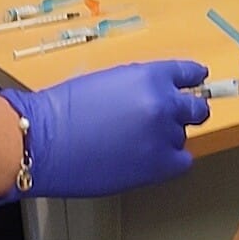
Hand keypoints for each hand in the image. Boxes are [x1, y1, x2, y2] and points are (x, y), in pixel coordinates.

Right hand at [0, 60, 209, 198]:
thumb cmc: (62, 109)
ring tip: (135, 143)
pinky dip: (168, 161)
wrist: (42, 140)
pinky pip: (181, 162)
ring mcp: (163, 135)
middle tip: (172, 119)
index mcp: (150, 75)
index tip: (195, 84)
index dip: (191, 81)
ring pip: (181, 137)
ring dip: (166, 138)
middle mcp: (163, 103)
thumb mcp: (107, 81)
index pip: (189, 73)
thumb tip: (154, 96)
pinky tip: (147, 159)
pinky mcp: (157, 165)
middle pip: (196, 108)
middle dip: (186, 112)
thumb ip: (137, 87)